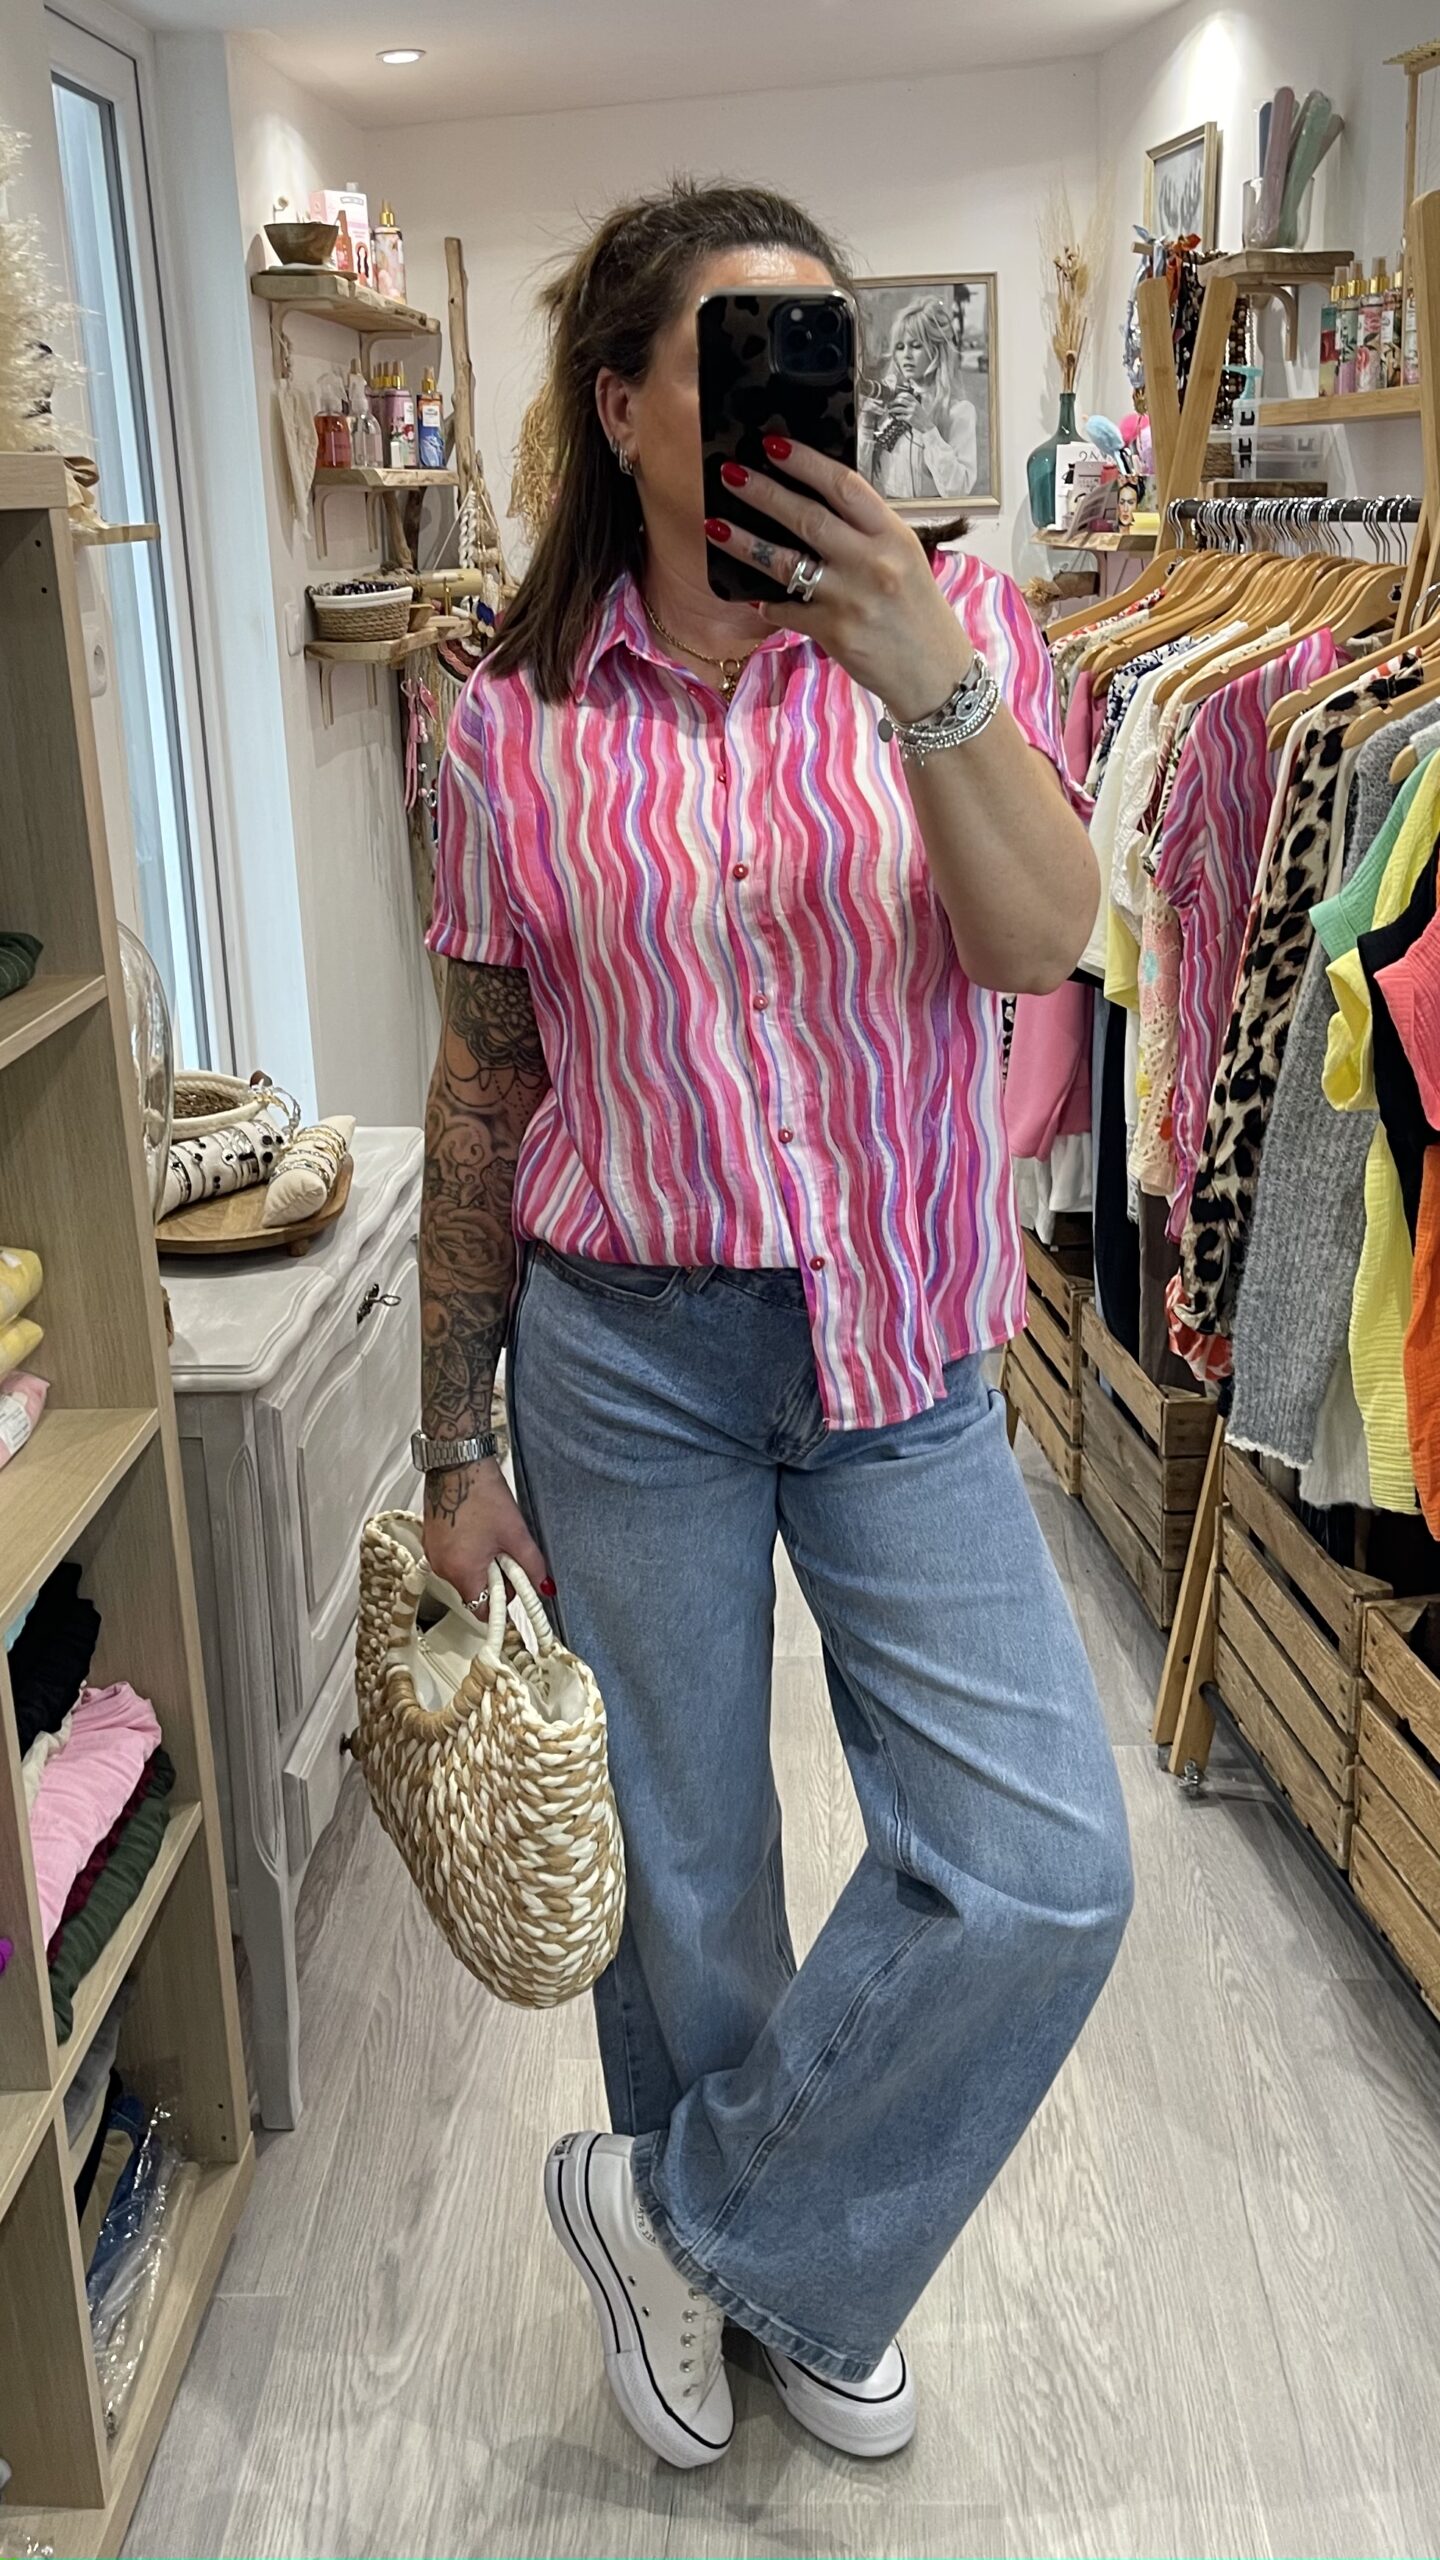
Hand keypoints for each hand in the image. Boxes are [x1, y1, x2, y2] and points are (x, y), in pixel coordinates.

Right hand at [422, 1458, 552, 1612]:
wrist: (457, 1464)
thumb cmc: (480, 1493)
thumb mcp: (515, 1533)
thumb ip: (532, 1565)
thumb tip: (543, 1585)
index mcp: (461, 1572)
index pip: (482, 1610)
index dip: (504, 1600)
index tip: (514, 1589)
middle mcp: (442, 1567)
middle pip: (474, 1591)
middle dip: (495, 1577)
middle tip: (507, 1551)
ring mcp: (434, 1553)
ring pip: (464, 1573)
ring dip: (482, 1563)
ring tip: (492, 1536)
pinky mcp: (432, 1540)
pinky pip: (453, 1558)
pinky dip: (468, 1551)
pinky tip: (478, 1530)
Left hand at [710, 438, 972, 720]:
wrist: (935, 673)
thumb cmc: (918, 610)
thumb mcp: (905, 557)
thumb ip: (866, 531)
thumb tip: (817, 501)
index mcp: (892, 535)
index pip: (843, 486)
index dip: (805, 462)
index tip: (772, 446)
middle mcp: (871, 563)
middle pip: (806, 518)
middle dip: (763, 493)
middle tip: (729, 474)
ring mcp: (850, 599)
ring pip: (785, 563)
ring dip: (745, 543)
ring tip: (715, 526)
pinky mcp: (833, 633)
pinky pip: (786, 610)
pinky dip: (767, 601)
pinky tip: (753, 593)